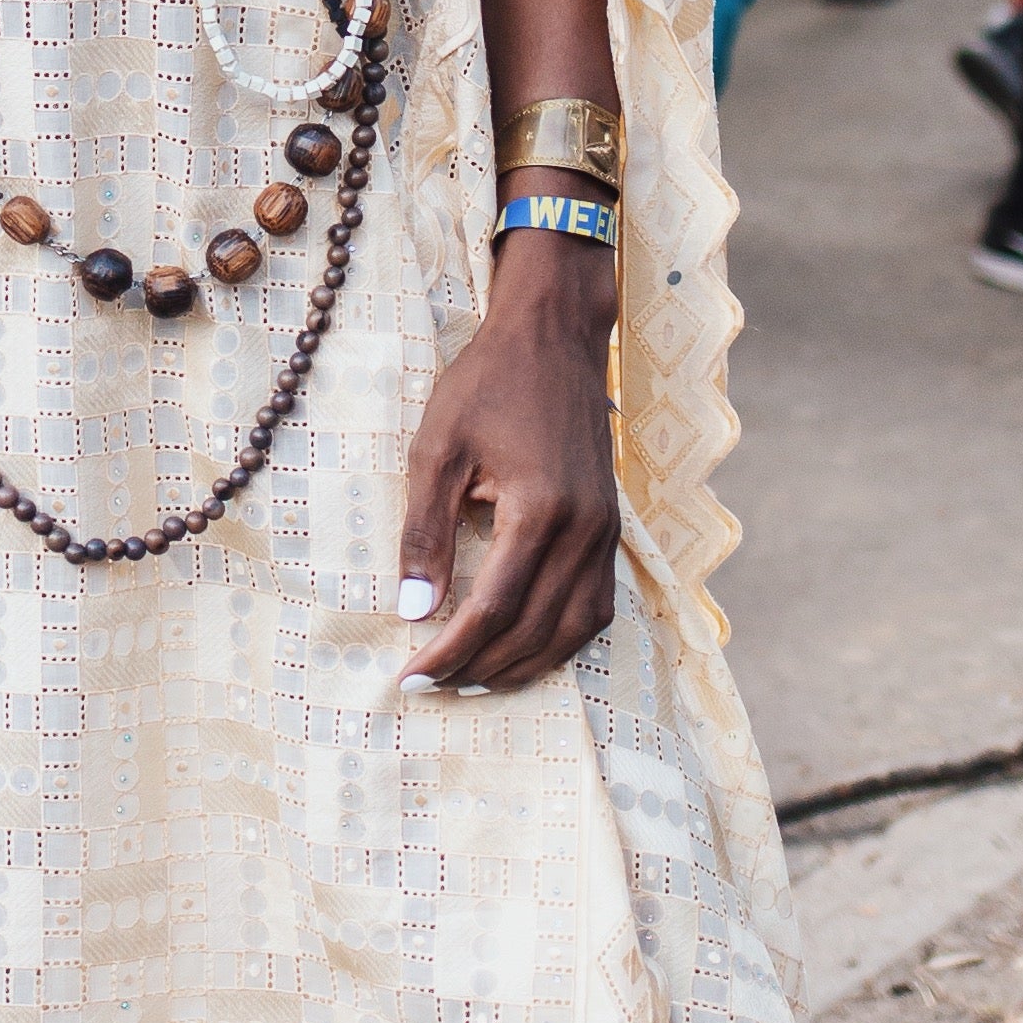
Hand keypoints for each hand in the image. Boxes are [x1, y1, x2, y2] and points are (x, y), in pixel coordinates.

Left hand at [394, 233, 620, 695]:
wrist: (553, 336)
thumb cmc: (488, 383)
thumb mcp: (437, 448)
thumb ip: (425, 532)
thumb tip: (413, 611)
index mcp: (541, 510)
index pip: (493, 609)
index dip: (450, 651)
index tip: (410, 676)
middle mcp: (585, 531)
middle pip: (533, 631)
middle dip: (479, 668)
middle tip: (431, 685)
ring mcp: (606, 532)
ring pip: (573, 630)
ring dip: (523, 666)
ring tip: (474, 681)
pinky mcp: (611, 529)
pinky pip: (595, 607)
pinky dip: (560, 641)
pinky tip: (524, 649)